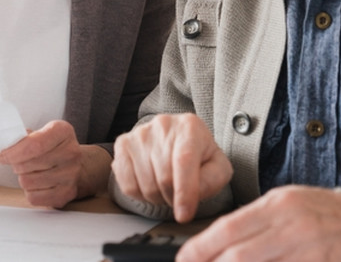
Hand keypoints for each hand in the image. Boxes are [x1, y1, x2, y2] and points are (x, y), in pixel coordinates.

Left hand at [0, 120, 109, 208]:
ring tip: (31, 172)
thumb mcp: (41, 133)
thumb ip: (24, 137)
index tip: (4, 156)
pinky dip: (30, 192)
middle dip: (17, 165)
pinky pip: (34, 197)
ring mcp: (71, 175)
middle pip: (27, 164)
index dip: (13, 152)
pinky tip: (38, 184)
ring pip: (27, 182)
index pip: (34, 144)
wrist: (77, 165)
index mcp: (63, 131)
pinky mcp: (66, 194)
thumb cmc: (52, 148)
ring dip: (24, 178)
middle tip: (20, 163)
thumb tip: (6, 144)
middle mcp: (71, 152)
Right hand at [111, 113, 232, 222]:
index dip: (184, 192)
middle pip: (164, 178)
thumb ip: (212, 180)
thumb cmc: (198, 155)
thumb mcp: (218, 167)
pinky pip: (127, 184)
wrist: (177, 139)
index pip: (184, 161)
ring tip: (165, 188)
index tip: (184, 215)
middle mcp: (163, 125)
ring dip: (157, 197)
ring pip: (145, 185)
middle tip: (179, 196)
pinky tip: (150, 185)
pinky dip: (140, 195)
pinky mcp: (123, 144)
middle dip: (173, 198)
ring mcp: (140, 134)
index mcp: (190, 127)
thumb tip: (193, 195)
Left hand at [177, 186, 340, 261]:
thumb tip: (216, 242)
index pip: (229, 228)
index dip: (202, 247)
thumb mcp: (283, 204)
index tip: (184, 258)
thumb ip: (252, 221)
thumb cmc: (319, 212)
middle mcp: (291, 228)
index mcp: (278, 206)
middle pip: (239, 256)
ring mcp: (307, 252)